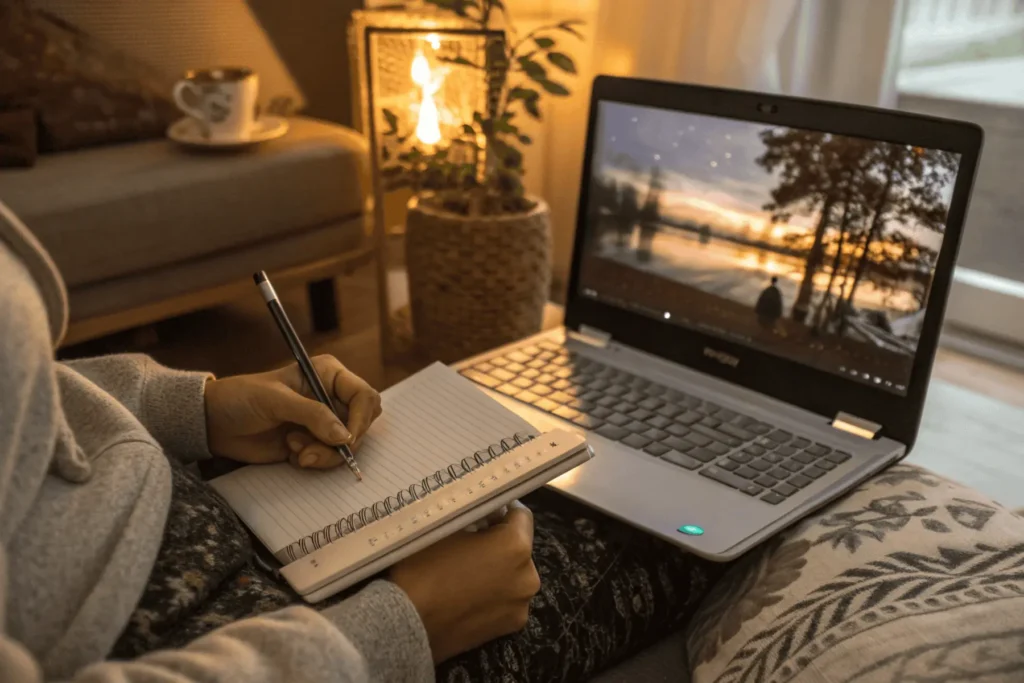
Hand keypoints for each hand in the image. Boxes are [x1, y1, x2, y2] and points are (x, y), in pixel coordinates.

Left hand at [204, 355, 381, 467]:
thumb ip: (312, 415)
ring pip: (348, 445)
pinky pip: (331, 457)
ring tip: (295, 449)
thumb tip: (345, 436)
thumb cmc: (242, 398)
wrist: (215, 423)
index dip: (360, 419)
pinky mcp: (314, 442)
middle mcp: (331, 396)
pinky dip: (315, 460)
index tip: (346, 440)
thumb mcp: (276, 401)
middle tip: (316, 448)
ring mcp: (324, 422)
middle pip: (363, 423)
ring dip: (325, 453)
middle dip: (344, 441)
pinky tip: (291, 452)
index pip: (363, 396)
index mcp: (328, 374)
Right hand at [390, 503, 539, 663]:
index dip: (500, 509)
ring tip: (466, 571)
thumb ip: (472, 517)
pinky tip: (467, 594)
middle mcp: (528, 576)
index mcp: (516, 546)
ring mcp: (520, 604)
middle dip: (498, 541)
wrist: (406, 624)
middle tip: (469, 542)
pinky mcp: (510, 626)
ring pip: (513, 574)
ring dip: (497, 568)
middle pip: (518, 547)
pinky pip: (506, 598)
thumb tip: (482, 515)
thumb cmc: (424, 569)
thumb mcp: (446, 528)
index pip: (520, 515)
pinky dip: (493, 593)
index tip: (482, 513)